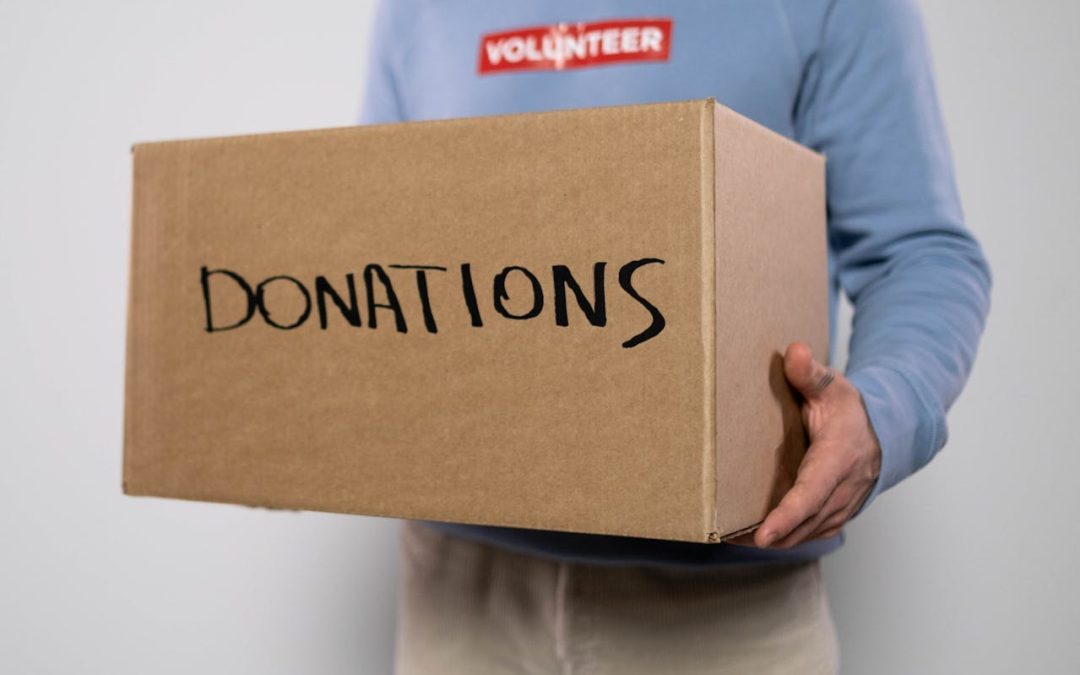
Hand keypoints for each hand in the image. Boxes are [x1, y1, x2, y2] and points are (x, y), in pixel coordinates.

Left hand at [750, 342, 881, 547]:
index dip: (787, 515)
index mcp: (839, 457)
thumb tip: (794, 351)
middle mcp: (842, 489)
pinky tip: (751, 537)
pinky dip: (783, 539)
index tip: (763, 534)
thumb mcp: (833, 386)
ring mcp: (840, 508)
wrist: (883, 436)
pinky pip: (808, 535)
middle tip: (726, 537)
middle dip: (770, 534)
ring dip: (773, 540)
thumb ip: (810, 373)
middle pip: (805, 521)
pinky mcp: (833, 517)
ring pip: (805, 533)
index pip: (812, 492)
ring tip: (730, 539)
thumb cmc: (849, 411)